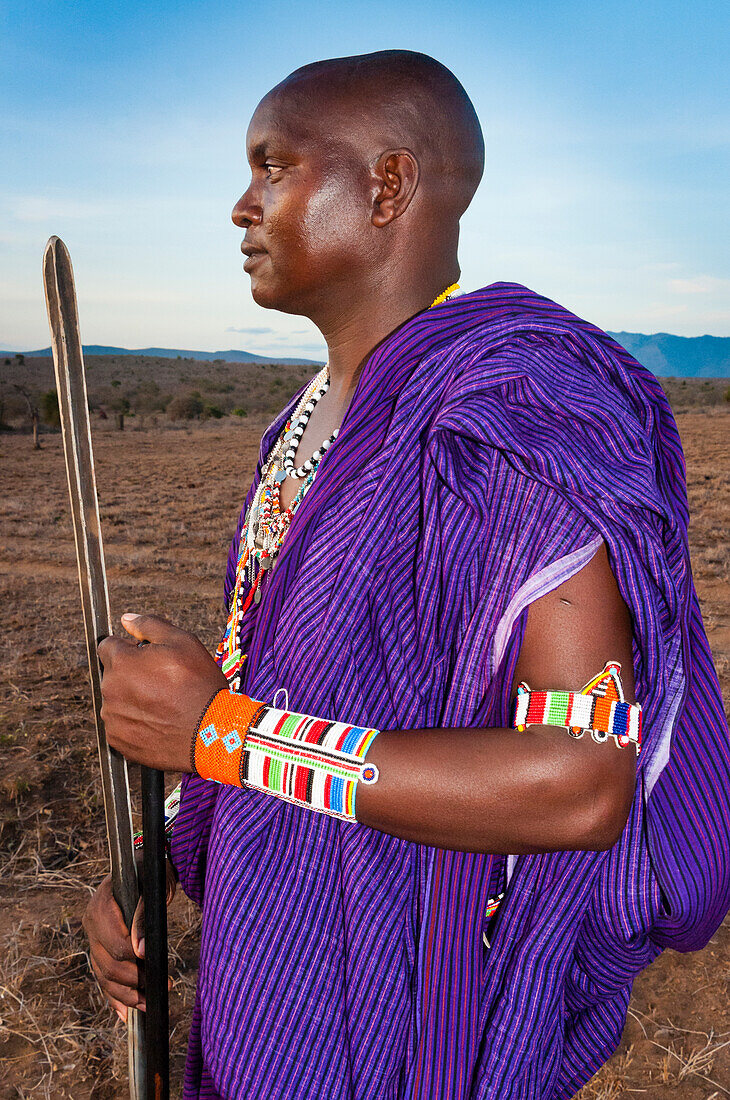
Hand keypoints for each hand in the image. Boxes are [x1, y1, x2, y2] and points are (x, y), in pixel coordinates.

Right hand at [83, 860, 176, 1021]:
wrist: (144, 867)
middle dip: (134, 981)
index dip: (133, 958)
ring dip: (126, 994)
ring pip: (103, 974)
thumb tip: (141, 952)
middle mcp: (91, 921)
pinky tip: (126, 1014)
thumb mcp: (154, 885)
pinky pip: (102, 977)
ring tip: (149, 1004)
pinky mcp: (98, 948)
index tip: (154, 964)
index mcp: (102, 902)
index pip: (114, 942)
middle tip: (159, 987)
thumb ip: (144, 915)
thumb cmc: (152, 872)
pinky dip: (114, 997)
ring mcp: (93, 936)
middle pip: (108, 963)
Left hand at [98, 613, 227, 770]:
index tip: (147, 658)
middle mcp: (110, 689)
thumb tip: (127, 619)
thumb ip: (149, 625)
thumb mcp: (183, 642)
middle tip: (162, 681)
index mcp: (121, 662)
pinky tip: (158, 720)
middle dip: (131, 673)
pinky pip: (120, 724)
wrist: (209, 732)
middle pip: (113, 674)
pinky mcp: (118, 740)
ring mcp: (112, 717)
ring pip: (116, 699)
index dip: (129, 648)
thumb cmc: (199, 685)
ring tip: (163, 704)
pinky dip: (134, 722)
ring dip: (132, 698)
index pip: (107, 646)